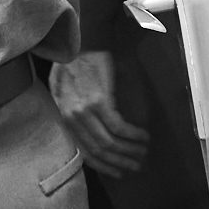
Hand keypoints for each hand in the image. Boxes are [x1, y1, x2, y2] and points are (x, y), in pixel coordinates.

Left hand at [49, 51, 149, 176]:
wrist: (84, 37)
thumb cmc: (76, 58)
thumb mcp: (64, 86)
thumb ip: (73, 109)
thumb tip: (91, 128)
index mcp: (64, 116)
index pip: (83, 152)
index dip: (104, 165)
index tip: (119, 171)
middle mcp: (71, 117)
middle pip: (98, 151)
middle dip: (121, 162)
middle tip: (138, 164)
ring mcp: (84, 110)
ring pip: (109, 143)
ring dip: (130, 151)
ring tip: (144, 151)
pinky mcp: (99, 101)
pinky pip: (119, 127)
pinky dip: (133, 135)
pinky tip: (143, 136)